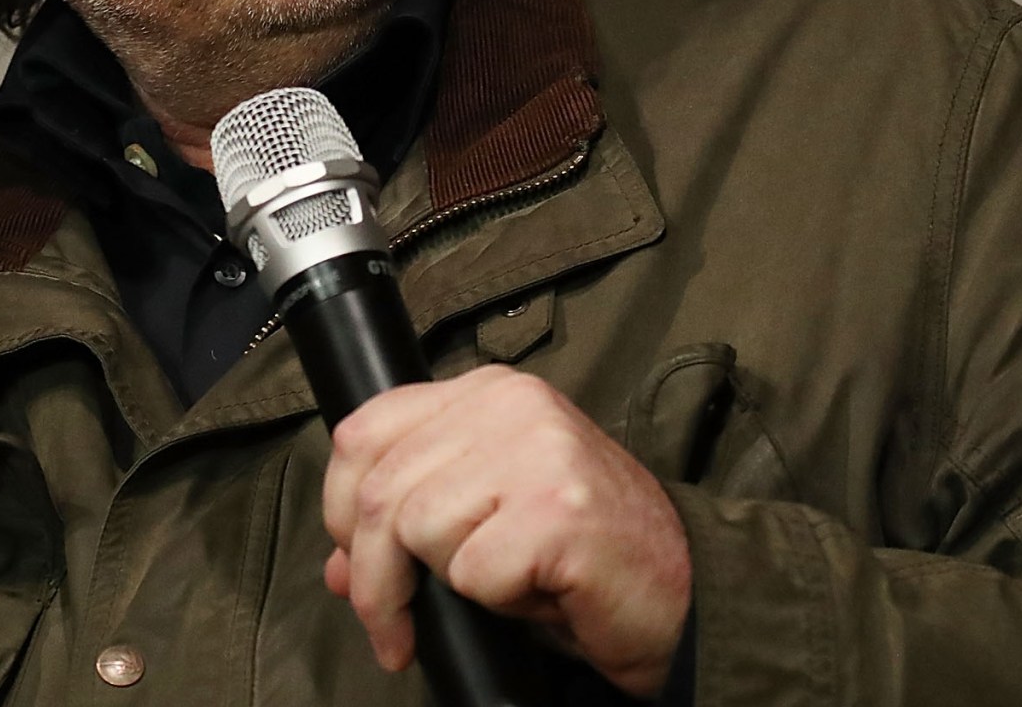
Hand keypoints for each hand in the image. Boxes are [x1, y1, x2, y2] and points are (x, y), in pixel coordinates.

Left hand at [320, 364, 692, 699]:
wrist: (684, 594)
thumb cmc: (580, 558)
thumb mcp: (484, 518)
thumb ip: (409, 521)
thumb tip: (337, 568)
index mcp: (486, 391)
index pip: (363, 429)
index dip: (338, 508)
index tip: (354, 566)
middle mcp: (511, 404)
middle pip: (377, 489)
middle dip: (372, 577)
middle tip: (393, 630)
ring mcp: (538, 450)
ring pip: (416, 528)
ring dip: (445, 586)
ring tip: (505, 588)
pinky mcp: (558, 509)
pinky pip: (471, 571)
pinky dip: (495, 600)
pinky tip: (540, 592)